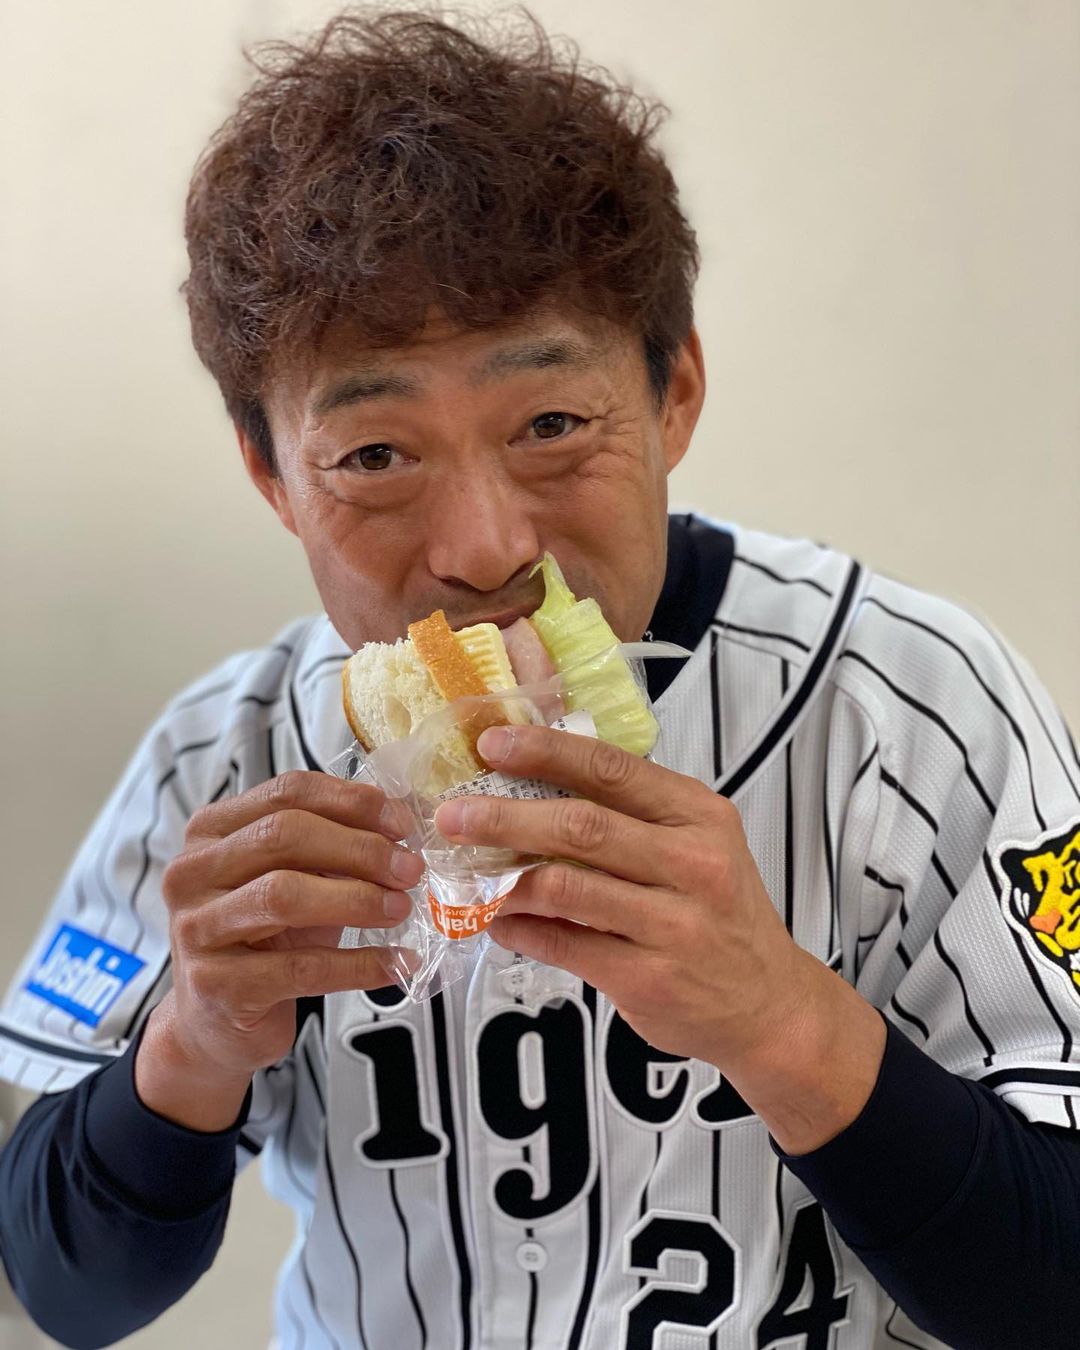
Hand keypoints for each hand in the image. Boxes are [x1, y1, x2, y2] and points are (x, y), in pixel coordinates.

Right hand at [139, 771, 423, 1128]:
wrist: (216, 1023)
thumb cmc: (264, 940)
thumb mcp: (296, 879)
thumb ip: (334, 844)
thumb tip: (403, 820)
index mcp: (211, 831)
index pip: (288, 793)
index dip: (353, 802)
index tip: (403, 824)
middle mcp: (192, 872)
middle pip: (285, 836)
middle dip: (361, 849)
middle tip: (409, 870)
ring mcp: (197, 929)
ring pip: (285, 895)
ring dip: (358, 899)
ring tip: (402, 908)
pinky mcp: (215, 985)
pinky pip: (301, 967)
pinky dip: (359, 964)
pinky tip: (395, 963)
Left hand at [434, 725, 884, 1152]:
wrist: (769, 1005)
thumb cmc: (721, 913)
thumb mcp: (700, 844)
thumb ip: (635, 814)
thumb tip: (537, 783)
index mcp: (700, 817)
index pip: (612, 769)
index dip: (546, 753)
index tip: (491, 745)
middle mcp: (692, 864)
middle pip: (581, 827)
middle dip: (505, 816)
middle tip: (453, 814)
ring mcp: (672, 925)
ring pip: (565, 888)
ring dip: (503, 877)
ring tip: (465, 870)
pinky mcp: (647, 978)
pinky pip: (564, 944)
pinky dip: (521, 929)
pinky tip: (499, 920)